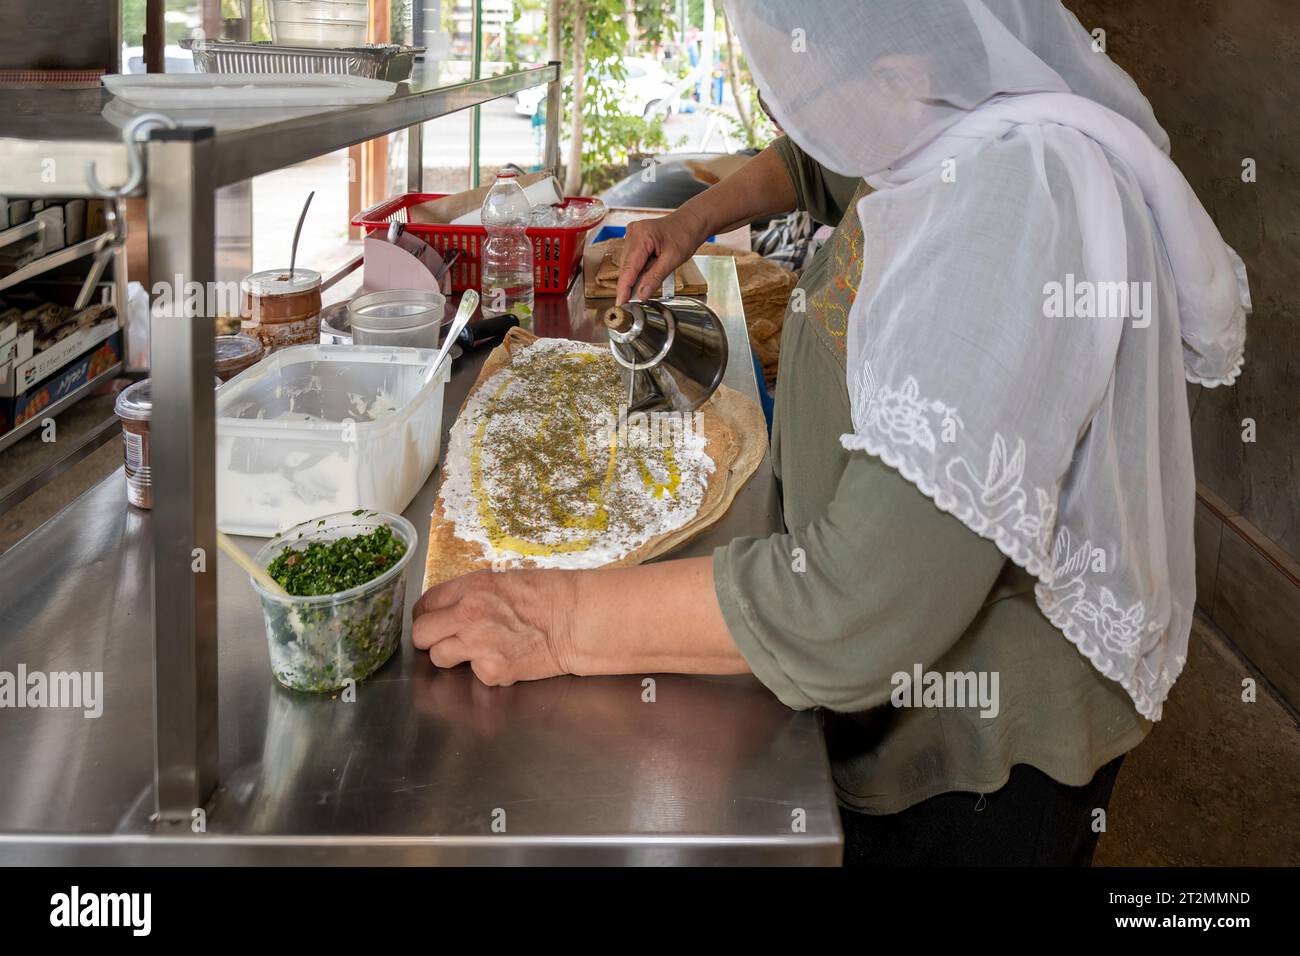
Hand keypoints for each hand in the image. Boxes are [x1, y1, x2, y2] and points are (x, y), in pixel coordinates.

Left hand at [412, 569, 577, 685]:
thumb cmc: (549, 595)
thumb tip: (451, 608)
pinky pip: (474, 674)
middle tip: (448, 639)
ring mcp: (477, 645)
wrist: (576, 619)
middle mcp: (467, 614)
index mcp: (470, 587)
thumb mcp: (503, 581)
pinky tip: (507, 658)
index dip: (428, 615)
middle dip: (431, 638)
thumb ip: (472, 594)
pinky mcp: (491, 671)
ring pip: (438, 658)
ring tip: (479, 650)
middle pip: (421, 633)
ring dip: (454, 656)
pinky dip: (488, 670)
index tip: (434, 621)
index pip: (425, 604)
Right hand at [615, 205, 711, 303]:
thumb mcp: (673, 259)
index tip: (620, 304)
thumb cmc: (685, 235)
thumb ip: (655, 277)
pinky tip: (651, 270)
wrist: (690, 222)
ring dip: (637, 277)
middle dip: (631, 285)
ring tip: (652, 278)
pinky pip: (633, 260)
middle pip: (626, 267)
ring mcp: (632, 235)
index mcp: (641, 236)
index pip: (628, 268)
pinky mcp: (635, 239)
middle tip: (635, 302)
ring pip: (629, 265)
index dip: (623, 288)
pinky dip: (640, 270)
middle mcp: (633, 233)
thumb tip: (642, 294)